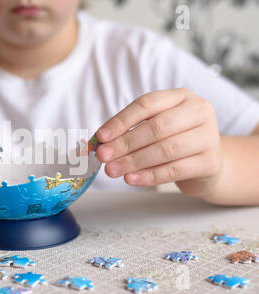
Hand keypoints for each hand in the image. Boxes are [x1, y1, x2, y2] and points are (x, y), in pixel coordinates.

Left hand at [95, 88, 222, 196]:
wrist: (206, 164)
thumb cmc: (174, 141)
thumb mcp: (155, 128)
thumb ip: (131, 131)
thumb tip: (102, 142)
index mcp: (181, 97)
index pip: (147, 103)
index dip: (121, 120)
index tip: (101, 136)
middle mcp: (199, 112)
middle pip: (157, 127)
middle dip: (125, 143)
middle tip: (103, 156)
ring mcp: (208, 137)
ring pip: (165, 149)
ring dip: (134, 161)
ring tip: (112, 170)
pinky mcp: (210, 162)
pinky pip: (174, 170)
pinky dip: (148, 176)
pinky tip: (130, 179)